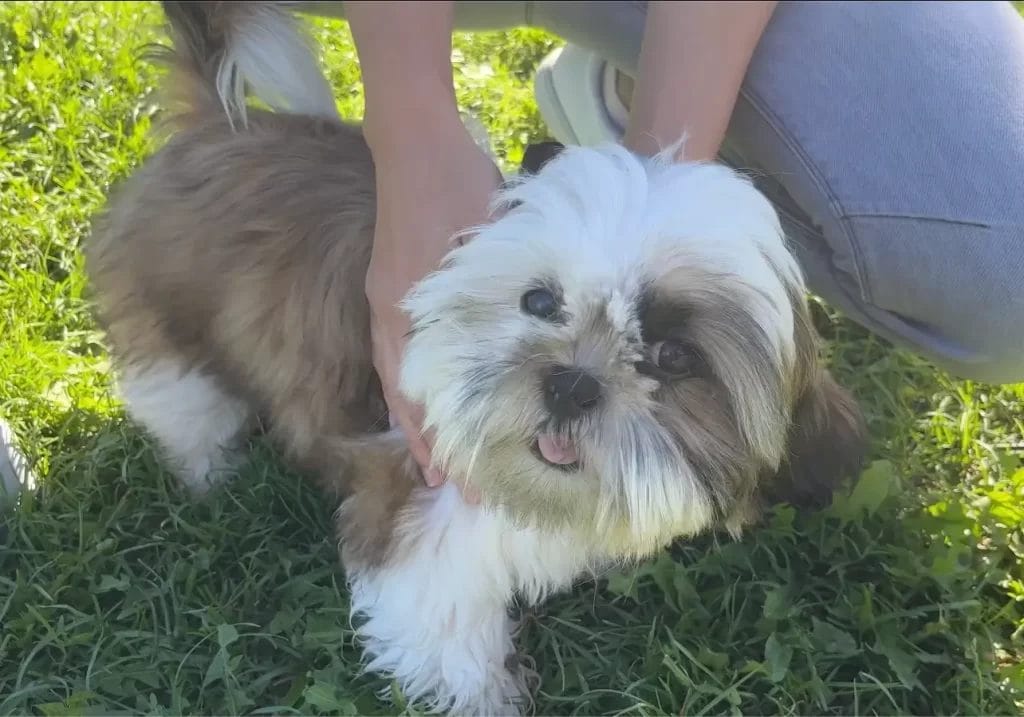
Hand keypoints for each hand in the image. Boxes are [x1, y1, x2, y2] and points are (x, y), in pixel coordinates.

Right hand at [364, 112, 502, 496]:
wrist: (414, 142)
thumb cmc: (459, 186)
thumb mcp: (492, 242)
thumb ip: (511, 294)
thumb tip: (548, 340)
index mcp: (418, 316)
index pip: (425, 400)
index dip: (444, 446)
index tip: (467, 485)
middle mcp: (395, 318)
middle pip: (407, 401)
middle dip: (430, 448)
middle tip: (456, 490)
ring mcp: (386, 303)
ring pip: (398, 381)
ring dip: (415, 423)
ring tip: (434, 463)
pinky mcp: (387, 287)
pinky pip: (394, 355)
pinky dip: (407, 388)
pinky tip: (424, 399)